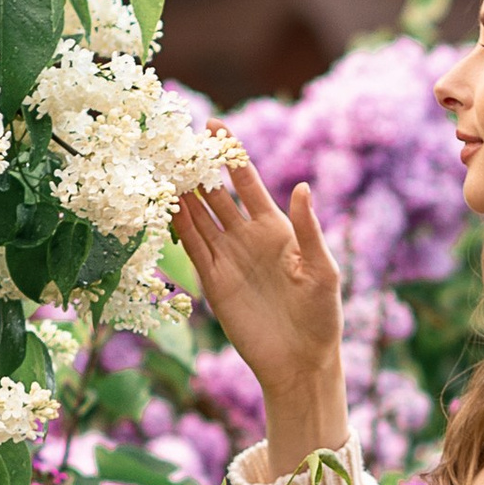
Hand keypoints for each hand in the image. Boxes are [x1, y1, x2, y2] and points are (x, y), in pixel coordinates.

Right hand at [175, 154, 344, 410]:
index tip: (215, 125)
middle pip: (216, 194)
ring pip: (199, 217)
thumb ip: (308, 229)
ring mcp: (228, 257)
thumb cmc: (321, 314)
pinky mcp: (213, 281)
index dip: (231, 153)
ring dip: (182, 194)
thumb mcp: (321, 268)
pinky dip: (178, 226)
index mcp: (276, 227)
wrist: (300, 359)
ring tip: (162, 166)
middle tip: (176, 141)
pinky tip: (165, 205)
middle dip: (197, 168)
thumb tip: (302, 187)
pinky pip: (191, 247)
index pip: (247, 182)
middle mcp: (247, 237)